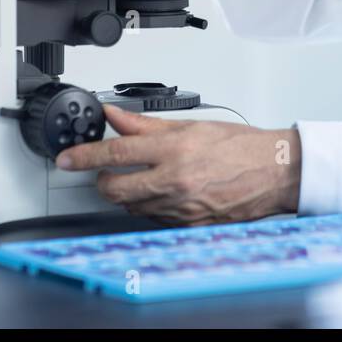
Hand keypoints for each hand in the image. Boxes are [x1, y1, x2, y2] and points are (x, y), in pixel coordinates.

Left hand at [56, 105, 301, 225]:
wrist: (274, 172)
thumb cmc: (240, 147)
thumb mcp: (191, 125)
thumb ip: (146, 124)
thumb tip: (115, 116)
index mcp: (174, 150)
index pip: (114, 153)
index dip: (84, 156)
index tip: (67, 158)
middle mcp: (174, 181)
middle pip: (114, 188)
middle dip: (102, 180)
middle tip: (104, 171)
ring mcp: (180, 207)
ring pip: (131, 206)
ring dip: (128, 192)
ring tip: (145, 176)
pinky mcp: (188, 224)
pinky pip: (153, 218)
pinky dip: (150, 205)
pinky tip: (164, 191)